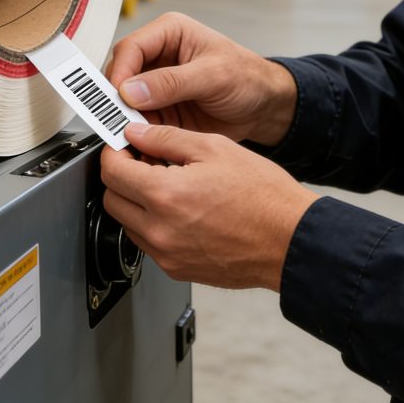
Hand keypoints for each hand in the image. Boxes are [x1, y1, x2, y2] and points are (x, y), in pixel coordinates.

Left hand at [101, 122, 317, 290]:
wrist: (291, 240)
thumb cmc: (262, 196)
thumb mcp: (213, 148)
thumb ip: (166, 138)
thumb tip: (136, 133)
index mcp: (165, 195)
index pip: (112, 171)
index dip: (114, 151)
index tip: (123, 143)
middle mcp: (160, 230)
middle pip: (112, 199)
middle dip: (120, 176)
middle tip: (141, 160)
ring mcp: (168, 255)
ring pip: (127, 223)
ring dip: (134, 201)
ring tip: (164, 183)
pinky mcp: (178, 269)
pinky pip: (148, 243)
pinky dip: (152, 223)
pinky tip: (178, 206)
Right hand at [107, 12, 296, 146]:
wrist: (264, 107)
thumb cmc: (247, 78)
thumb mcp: (214, 75)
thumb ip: (173, 82)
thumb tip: (131, 91)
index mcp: (169, 33)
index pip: (131, 47)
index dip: (121, 72)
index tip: (119, 97)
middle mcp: (157, 56)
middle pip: (121, 74)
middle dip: (118, 98)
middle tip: (120, 119)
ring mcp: (156, 85)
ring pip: (124, 101)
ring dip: (126, 119)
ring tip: (129, 136)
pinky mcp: (160, 110)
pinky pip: (138, 121)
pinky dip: (136, 134)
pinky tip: (140, 144)